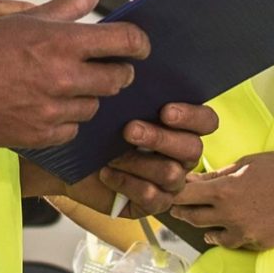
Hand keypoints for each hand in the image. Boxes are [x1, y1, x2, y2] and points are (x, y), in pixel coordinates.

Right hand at [0, 0, 146, 148]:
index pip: (126, 41)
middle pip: (118, 79)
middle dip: (116, 72)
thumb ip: (67, 6)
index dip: (139, 43)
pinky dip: (65, 121)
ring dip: (86, 97)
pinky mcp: (39, 135)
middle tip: (104, 69)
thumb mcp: (25, 19)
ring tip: (61, 87)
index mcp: (62, 41)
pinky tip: (46, 108)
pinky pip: (71, 130)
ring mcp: (52, 110)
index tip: (138, 47)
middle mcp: (63, 76)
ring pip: (94, 107)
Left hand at [25, 101, 218, 216]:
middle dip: (161, 138)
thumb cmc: (95, 126)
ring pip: (173, 174)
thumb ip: (135, 92)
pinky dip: (128, 183)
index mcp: (180, 126)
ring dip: (139, 163)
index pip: (207, 121)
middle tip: (129, 130)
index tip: (165, 111)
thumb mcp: (114, 105)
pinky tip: (107, 174)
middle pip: (193, 149)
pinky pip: (154, 198)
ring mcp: (169, 181)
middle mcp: (180, 154)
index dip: (193, 116)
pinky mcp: (153, 203)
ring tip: (112, 155)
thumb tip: (140, 69)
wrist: (66, 160)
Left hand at [169, 151, 273, 251]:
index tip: (168, 192)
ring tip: (200, 222)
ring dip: (204, 228)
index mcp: (225, 190)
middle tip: (177, 208)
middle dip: (183, 212)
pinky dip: (229, 236)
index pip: (184, 196)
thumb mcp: (246, 163)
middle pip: (193, 218)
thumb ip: (217, 176)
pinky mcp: (259, 243)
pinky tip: (226, 231)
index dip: (172, 194)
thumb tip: (193, 181)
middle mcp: (231, 214)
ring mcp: (246, 232)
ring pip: (212, 236)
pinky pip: (236, 243)